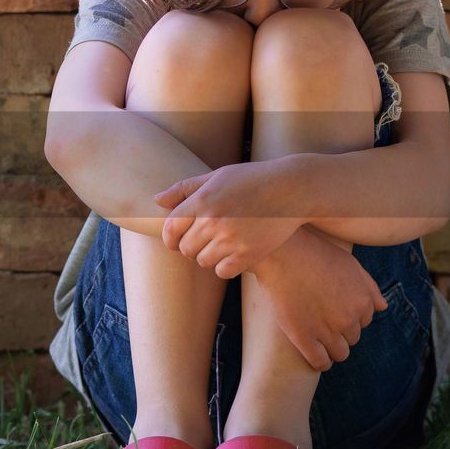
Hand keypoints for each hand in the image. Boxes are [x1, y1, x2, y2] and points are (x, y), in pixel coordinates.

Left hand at [155, 160, 303, 279]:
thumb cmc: (251, 180)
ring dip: (208, 256)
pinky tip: (233, 254)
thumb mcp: (216, 177)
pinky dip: (225, 266)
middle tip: (204, 240)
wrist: (292, 190)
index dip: (170, 238)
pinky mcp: (248, 254)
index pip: (170, 228)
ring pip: (203, 261)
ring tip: (221, 245)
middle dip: (190, 247)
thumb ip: (184, 189)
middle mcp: (213, 221)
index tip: (175, 241)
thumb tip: (157, 200)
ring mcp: (231, 239)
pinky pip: (222, 271)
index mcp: (202, 200)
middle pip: (185, 248)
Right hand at [246, 225, 388, 370]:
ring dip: (332, 348)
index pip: (364, 321)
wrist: (282, 254)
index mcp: (362, 302)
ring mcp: (327, 331)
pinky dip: (320, 362)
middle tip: (322, 319)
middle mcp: (349, 319)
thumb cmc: (314, 254)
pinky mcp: (304, 338)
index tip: (334, 310)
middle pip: (352, 338)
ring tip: (318, 338)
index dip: (349, 316)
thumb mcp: (350, 264)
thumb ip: (369, 287)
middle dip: (341, 331)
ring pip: (340, 353)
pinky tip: (314, 354)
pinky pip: (320, 362)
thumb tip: (382, 307)